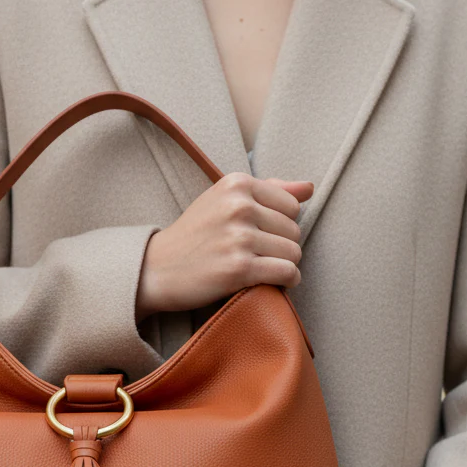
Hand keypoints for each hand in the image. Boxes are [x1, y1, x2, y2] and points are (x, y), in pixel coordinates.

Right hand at [136, 173, 313, 321]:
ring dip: (284, 265)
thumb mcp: (223, 200)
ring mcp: (239, 238)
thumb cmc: (194, 235)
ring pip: (293, 252)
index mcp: (236, 184)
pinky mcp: (239, 269)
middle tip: (258, 256)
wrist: (157, 269)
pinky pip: (286, 273)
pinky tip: (275, 283)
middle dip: (281, 246)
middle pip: (294, 230)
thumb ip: (268, 190)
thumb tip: (309, 187)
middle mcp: (239, 206)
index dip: (280, 224)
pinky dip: (287, 281)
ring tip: (263, 268)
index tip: (260, 236)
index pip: (291, 205)